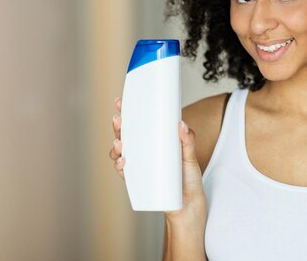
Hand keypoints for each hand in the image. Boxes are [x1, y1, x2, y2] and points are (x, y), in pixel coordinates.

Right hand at [108, 97, 206, 221]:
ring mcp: (140, 165)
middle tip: (119, 119)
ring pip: (120, 152)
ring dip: (116, 146)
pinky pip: (124, 172)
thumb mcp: (190, 156)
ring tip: (120, 143)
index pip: (140, 123)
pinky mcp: (138, 180)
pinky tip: (123, 161)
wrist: (188, 205)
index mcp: (156, 141)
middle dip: (119, 126)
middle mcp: (145, 151)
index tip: (121, 102)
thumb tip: (181, 124)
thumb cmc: (189, 178)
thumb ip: (188, 141)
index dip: (128, 111)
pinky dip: (120, 166)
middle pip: (127, 135)